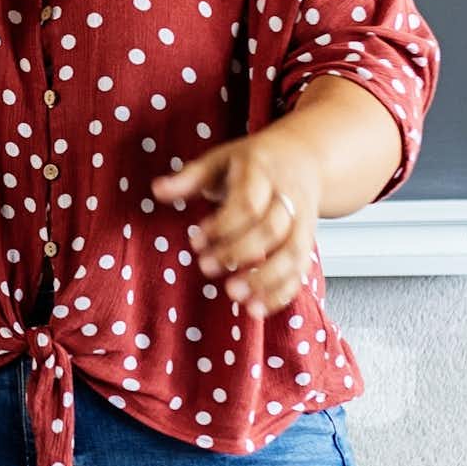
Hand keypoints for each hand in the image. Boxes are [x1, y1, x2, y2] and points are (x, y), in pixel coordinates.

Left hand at [155, 128, 323, 313]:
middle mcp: (288, 196)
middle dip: (238, 253)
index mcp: (262, 172)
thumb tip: (157, 190)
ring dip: (263, 279)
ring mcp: (303, 220)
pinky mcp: (308, 241)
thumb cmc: (256, 162)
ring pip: (292, 253)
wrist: (305, 157)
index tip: (197, 241)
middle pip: (271, 230)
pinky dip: (281, 293)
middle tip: (206, 268)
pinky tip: (257, 308)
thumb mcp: (221, 159)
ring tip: (234, 295)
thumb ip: (190, 177)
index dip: (223, 227)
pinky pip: (301, 271)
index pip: (248, 203)